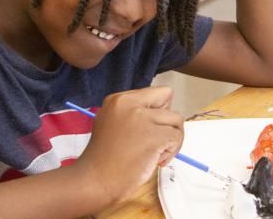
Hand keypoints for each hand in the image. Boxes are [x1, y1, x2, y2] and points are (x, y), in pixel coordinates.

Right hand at [74, 86, 183, 203]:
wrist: (96, 180)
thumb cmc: (103, 158)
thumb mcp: (109, 122)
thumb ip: (131, 113)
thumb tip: (159, 112)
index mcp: (118, 100)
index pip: (153, 93)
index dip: (155, 111)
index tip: (148, 128)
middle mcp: (130, 104)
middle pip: (167, 96)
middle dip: (167, 118)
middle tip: (157, 137)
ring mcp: (142, 119)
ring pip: (176, 119)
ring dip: (172, 138)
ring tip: (157, 154)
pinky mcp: (154, 136)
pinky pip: (176, 137)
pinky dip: (172, 151)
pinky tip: (157, 161)